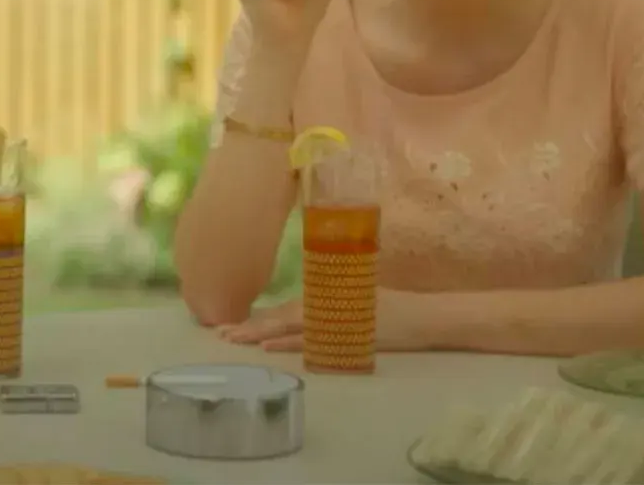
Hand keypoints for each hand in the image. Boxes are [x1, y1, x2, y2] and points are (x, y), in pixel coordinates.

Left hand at [213, 289, 436, 352]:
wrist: (423, 316)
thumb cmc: (391, 303)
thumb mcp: (353, 294)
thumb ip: (327, 298)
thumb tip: (304, 303)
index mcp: (323, 296)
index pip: (281, 309)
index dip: (255, 317)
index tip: (228, 322)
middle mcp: (324, 308)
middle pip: (278, 318)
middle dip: (249, 327)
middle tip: (220, 334)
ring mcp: (334, 322)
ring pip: (289, 329)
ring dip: (261, 335)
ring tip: (235, 340)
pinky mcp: (345, 338)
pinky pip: (312, 343)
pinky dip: (291, 345)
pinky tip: (270, 349)